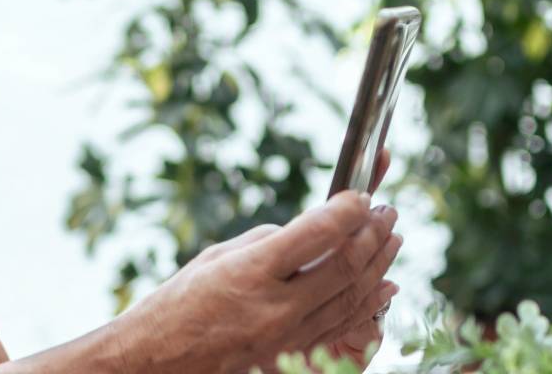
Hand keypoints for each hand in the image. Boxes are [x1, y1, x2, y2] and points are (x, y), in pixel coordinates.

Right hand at [111, 189, 400, 373]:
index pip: (319, 233)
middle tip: (387, 212)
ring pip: (352, 297)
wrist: (158, 359)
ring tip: (393, 238)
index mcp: (251, 272)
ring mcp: (287, 336)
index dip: (349, 209)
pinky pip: (342, 326)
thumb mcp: (218, 257)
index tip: (361, 194)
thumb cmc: (180, 302)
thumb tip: (314, 230)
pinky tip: (384, 284)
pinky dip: (369, 303)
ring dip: (379, 264)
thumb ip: (269, 242)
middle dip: (374, 234)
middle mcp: (275, 307)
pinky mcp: (291, 353)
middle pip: (346, 266)